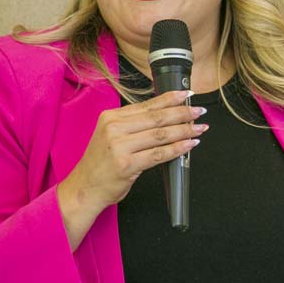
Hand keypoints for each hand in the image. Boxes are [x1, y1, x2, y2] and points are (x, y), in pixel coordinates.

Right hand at [57, 90, 205, 249]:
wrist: (84, 188)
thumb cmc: (101, 164)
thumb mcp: (111, 136)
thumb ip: (133, 125)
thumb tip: (165, 115)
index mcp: (111, 117)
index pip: (147, 105)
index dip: (170, 99)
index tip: (186, 95)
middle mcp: (114, 128)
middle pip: (156, 117)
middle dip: (182, 113)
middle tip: (199, 111)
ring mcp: (119, 146)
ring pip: (160, 134)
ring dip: (184, 131)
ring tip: (199, 128)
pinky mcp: (126, 164)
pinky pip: (158, 154)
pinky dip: (177, 149)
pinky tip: (189, 145)